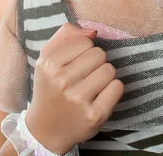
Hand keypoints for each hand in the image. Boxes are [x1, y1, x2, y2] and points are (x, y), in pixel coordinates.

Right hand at [25, 22, 124, 153]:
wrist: (44, 130)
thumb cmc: (49, 87)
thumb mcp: (47, 56)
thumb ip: (66, 34)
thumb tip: (93, 32)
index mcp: (49, 63)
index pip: (85, 41)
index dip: (83, 50)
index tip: (75, 62)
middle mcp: (62, 81)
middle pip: (99, 54)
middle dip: (95, 62)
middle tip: (84, 75)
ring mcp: (78, 99)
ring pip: (109, 69)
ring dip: (104, 76)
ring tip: (91, 85)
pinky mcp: (94, 115)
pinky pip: (117, 87)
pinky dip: (112, 90)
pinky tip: (100, 96)